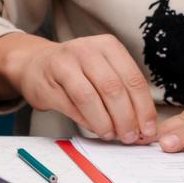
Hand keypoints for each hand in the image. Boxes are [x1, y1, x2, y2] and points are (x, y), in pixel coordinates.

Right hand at [11, 34, 157, 142]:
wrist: (36, 65)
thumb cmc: (78, 71)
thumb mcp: (104, 70)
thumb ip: (124, 93)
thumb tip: (143, 126)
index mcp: (107, 45)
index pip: (133, 78)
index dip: (143, 108)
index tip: (147, 129)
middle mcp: (86, 50)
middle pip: (113, 89)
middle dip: (125, 118)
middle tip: (130, 137)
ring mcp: (63, 64)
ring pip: (90, 98)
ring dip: (105, 123)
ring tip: (112, 135)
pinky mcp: (47, 82)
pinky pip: (70, 107)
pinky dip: (86, 122)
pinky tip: (95, 129)